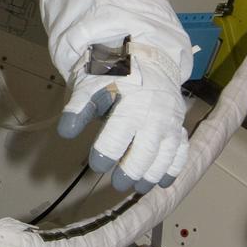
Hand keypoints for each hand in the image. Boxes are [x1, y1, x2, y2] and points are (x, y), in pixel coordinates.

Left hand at [58, 44, 186, 191]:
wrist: (148, 59)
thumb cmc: (114, 74)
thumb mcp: (91, 85)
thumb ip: (78, 108)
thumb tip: (65, 132)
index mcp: (131, 105)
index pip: (118, 136)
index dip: (106, 154)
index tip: (97, 165)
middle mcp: (155, 117)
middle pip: (145, 152)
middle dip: (131, 171)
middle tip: (118, 183)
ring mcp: (170, 123)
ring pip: (166, 156)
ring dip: (152, 174)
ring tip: (138, 187)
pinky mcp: (179, 127)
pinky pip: (181, 152)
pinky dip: (173, 168)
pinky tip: (163, 181)